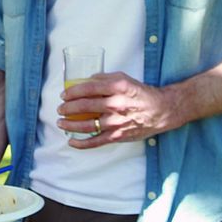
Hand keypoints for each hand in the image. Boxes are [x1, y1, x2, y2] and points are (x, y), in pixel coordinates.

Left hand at [57, 72, 182, 148]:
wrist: (161, 110)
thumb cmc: (139, 93)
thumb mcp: (123, 78)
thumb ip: (104, 78)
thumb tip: (85, 80)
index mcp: (117, 88)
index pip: (88, 88)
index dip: (72, 92)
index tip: (64, 95)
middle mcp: (116, 105)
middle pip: (84, 107)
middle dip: (68, 108)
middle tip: (60, 108)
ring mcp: (117, 122)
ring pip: (87, 125)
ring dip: (70, 125)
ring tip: (61, 122)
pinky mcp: (118, 136)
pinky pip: (96, 141)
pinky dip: (82, 143)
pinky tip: (71, 142)